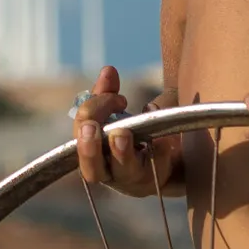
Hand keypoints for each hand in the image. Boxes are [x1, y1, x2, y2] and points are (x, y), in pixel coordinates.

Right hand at [74, 65, 183, 196]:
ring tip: (123, 134)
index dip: (94, 111)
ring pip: (122, 169)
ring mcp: (132, 177)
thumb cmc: (133, 136)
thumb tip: (107, 70)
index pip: (79, 135)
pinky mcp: (157, 178)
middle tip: (92, 126)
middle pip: (90, 167)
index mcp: (90, 154)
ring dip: (121, 150)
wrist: (168, 160)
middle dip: (89, 145)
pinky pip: (156, 163)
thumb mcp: (115, 114)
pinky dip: (160, 147)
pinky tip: (165, 136)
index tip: (119, 98)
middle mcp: (107, 171)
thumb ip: (107, 94)